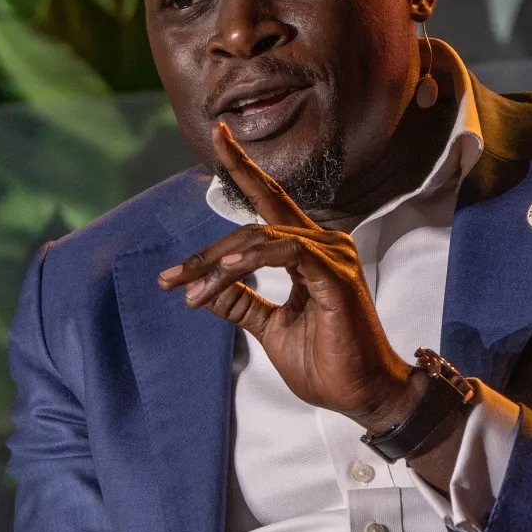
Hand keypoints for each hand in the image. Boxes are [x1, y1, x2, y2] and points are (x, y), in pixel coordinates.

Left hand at [159, 123, 421, 432]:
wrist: (362, 395)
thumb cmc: (326, 362)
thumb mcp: (270, 328)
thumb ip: (243, 303)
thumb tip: (209, 292)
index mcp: (308, 251)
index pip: (269, 201)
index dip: (243, 166)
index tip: (217, 136)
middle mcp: (323, 244)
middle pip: (252, 226)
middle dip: (205, 254)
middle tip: (169, 280)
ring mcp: (332, 256)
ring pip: (259, 240)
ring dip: (218, 267)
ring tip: (191, 295)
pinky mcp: (335, 276)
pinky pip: (285, 254)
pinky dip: (249, 262)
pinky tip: (224, 276)